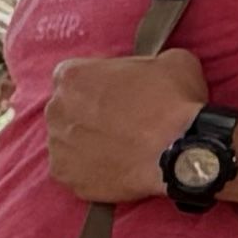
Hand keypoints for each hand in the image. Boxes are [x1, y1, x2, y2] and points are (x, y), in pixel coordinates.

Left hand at [36, 44, 211, 204]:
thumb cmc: (173, 102)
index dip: (98, 82)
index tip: (117, 90)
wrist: (181, 152)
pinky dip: (91, 168)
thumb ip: (147, 62)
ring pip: (69, 140)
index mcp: (73, 77)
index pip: (76, 74)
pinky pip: (74, 169)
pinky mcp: (64, 176)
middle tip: (122, 118)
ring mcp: (57, 146)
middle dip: (90, 111)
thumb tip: (151, 70)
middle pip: (68, 108)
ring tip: (122, 144)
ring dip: (89, 140)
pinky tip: (116, 165)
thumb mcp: (172, 61)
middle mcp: (56, 110)